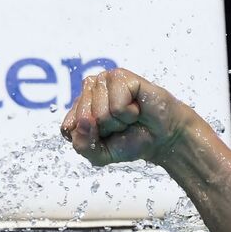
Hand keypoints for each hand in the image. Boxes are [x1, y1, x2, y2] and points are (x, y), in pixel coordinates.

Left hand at [60, 68, 194, 165]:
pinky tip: (136, 107)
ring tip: (129, 116)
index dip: (88, 138)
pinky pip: (116, 105)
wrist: (161, 137)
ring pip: (99, 112)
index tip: (104, 136)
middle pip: (83, 118)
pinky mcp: (121, 76)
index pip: (68, 128)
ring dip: (118, 121)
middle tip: (120, 125)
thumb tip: (83, 122)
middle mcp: (88, 92)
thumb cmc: (130, 141)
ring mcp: (103, 81)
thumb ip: (82, 146)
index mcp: (78, 109)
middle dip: (104, 129)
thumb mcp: (99, 155)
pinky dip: (129, 113)